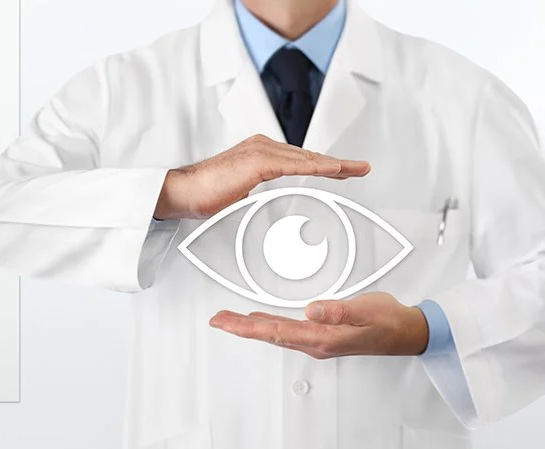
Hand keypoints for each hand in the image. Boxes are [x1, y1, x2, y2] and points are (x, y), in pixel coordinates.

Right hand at [154, 134, 371, 219]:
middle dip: (338, 163)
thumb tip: (272, 205)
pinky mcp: (258, 162)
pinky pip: (296, 165)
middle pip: (310, 156)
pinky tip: (335, 171)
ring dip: (335, 165)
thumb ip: (260, 192)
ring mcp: (261, 152)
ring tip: (356, 170)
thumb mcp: (242, 193)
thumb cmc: (205, 195)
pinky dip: (318, 168)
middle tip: (362, 168)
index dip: (326, 165)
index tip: (346, 171)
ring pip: (307, 159)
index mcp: (261, 153)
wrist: (182, 192)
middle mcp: (264, 147)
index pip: (301, 159)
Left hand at [209, 292, 429, 358]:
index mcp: (322, 338)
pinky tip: (261, 320)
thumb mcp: (367, 312)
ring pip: (277, 333)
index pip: (276, 331)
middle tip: (216, 319)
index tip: (225, 322)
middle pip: (270, 334)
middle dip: (240, 327)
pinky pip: (288, 331)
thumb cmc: (388, 322)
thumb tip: (312, 310)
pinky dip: (269, 324)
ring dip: (251, 326)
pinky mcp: (323, 334)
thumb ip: (340, 311)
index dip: (247, 327)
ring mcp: (318, 340)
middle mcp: (315, 342)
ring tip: (230, 319)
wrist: (406, 333)